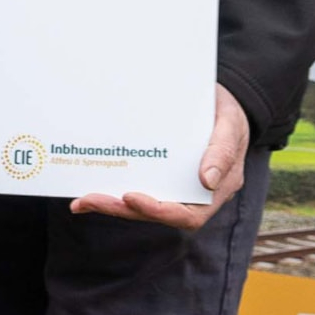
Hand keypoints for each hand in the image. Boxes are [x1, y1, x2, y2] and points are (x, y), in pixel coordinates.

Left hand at [71, 84, 251, 228]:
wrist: (220, 101)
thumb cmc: (229, 114)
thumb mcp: (231, 125)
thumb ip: (222, 151)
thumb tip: (207, 181)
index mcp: (218, 189)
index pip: (188, 214)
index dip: (158, 210)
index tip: (130, 197)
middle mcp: (195, 195)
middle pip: (157, 214)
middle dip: (122, 209)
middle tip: (90, 200)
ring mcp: (175, 187)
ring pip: (142, 205)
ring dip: (112, 204)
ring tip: (83, 200)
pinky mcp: (160, 176)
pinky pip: (137, 187)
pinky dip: (113, 190)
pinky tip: (89, 188)